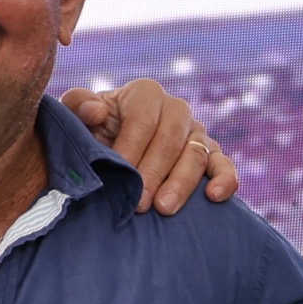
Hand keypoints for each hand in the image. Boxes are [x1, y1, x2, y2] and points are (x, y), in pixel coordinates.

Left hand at [62, 78, 242, 213]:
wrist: (111, 150)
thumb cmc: (93, 132)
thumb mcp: (77, 116)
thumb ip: (78, 105)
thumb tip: (96, 110)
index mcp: (145, 94)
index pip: (143, 120)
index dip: (131, 149)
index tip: (119, 176)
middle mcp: (176, 109)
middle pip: (171, 140)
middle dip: (154, 173)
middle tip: (138, 204)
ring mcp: (197, 132)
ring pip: (197, 155)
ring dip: (181, 183)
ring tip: (164, 209)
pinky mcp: (211, 155)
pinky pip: (224, 165)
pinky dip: (225, 180)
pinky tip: (214, 197)